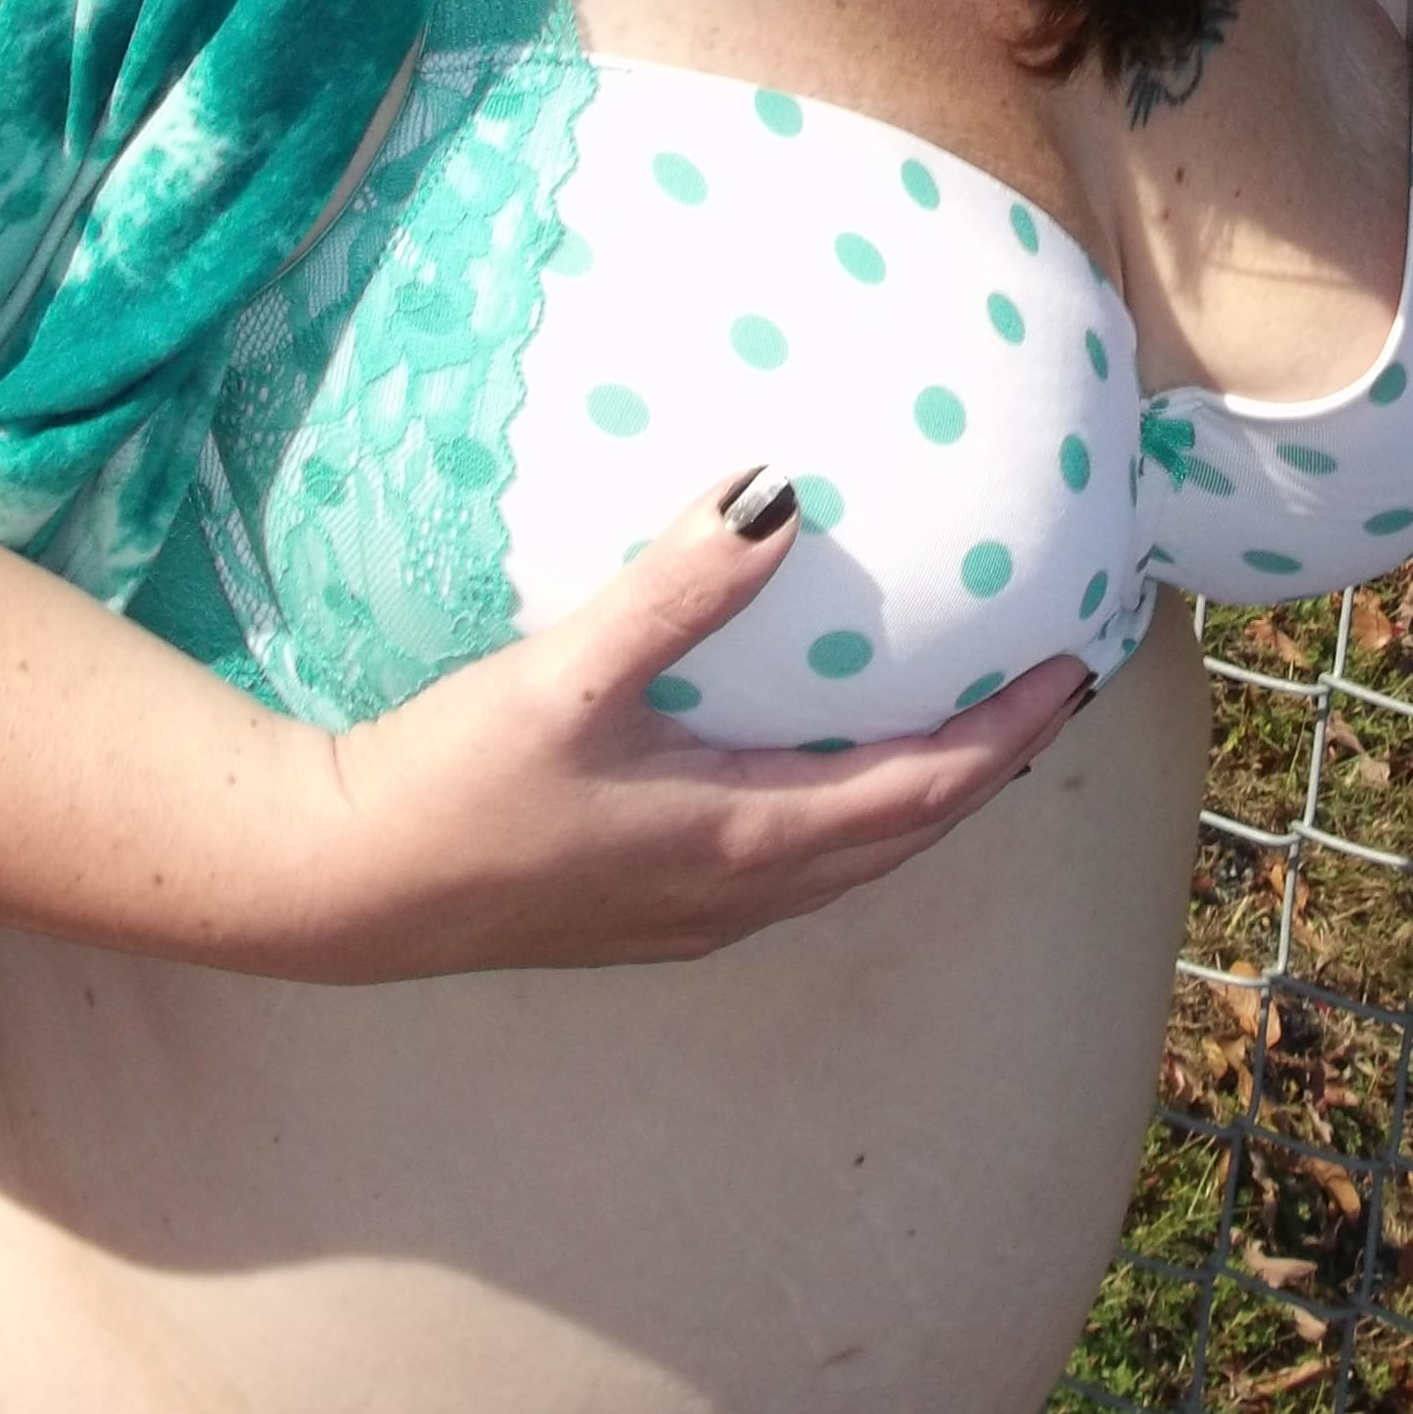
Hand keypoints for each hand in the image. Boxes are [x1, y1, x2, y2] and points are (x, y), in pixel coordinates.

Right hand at [270, 472, 1098, 981]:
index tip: (1077, 665)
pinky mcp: (647, 912)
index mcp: (742, 843)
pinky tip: (822, 757)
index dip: (1009, 733)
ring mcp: (690, 916)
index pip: (924, 791)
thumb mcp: (566, 673)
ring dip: (922, 795)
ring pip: (852, 859)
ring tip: (966, 717)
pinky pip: (795, 861)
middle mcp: (737, 896)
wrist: (335, 887)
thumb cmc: (448, 788)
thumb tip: (779, 497)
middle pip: (907, 835)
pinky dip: (848, 810)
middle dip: (989, 764)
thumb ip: (676, 587)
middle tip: (1049, 685)